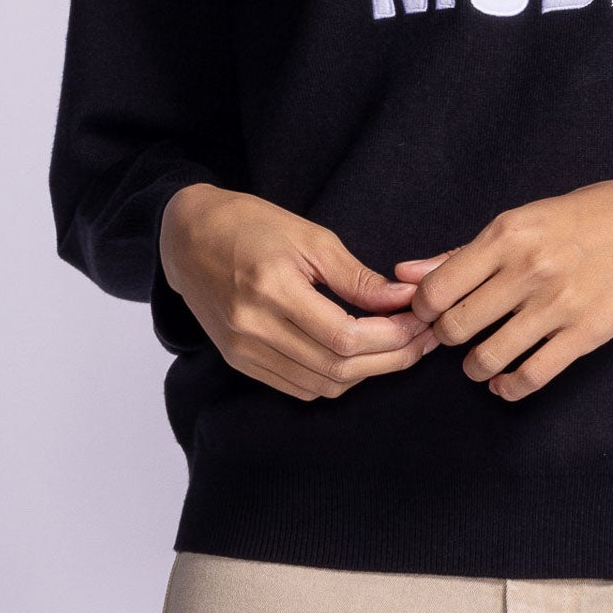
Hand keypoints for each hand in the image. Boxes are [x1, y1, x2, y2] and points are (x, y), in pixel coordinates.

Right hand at [158, 184, 437, 399]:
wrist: (188, 237)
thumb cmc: (251, 225)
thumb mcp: (309, 236)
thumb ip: (355, 275)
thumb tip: (402, 299)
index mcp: (272, 289)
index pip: (344, 337)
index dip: (392, 336)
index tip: (422, 320)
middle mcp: (253, 328)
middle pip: (337, 369)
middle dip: (391, 359)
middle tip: (424, 338)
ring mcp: (243, 351)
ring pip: (321, 385)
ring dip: (368, 373)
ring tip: (400, 347)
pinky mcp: (240, 363)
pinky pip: (298, 387)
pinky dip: (335, 379)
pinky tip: (360, 357)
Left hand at [392, 169, 612, 401]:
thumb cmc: (588, 214)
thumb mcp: (524, 218)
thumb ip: (464, 251)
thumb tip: (405, 273)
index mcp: (507, 233)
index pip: (436, 288)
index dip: (422, 309)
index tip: (430, 313)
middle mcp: (528, 269)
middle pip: (455, 327)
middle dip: (445, 339)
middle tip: (454, 336)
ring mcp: (558, 305)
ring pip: (486, 357)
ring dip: (473, 366)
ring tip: (479, 358)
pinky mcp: (586, 335)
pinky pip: (531, 377)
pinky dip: (508, 386)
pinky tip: (505, 380)